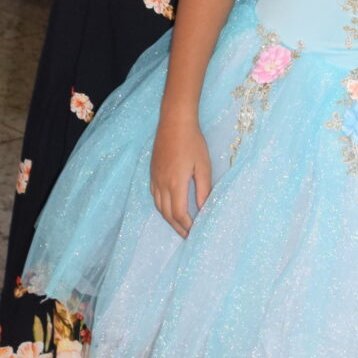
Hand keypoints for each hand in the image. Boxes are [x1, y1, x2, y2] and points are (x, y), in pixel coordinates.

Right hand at [152, 115, 211, 236]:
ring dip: (169, 219)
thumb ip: (204, 190)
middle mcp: (161, 183)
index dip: (187, 226)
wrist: (174, 122)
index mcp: (175, 183)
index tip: (195, 232)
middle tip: (188, 236)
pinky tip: (170, 207)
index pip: (179, 213)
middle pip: (166, 214)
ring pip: (158, 206)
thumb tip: (204, 209)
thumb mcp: (203, 166)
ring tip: (180, 225)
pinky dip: (162, 207)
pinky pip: (155, 196)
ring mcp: (155, 178)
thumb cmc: (192, 142)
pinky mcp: (153, 172)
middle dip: (177, 227)